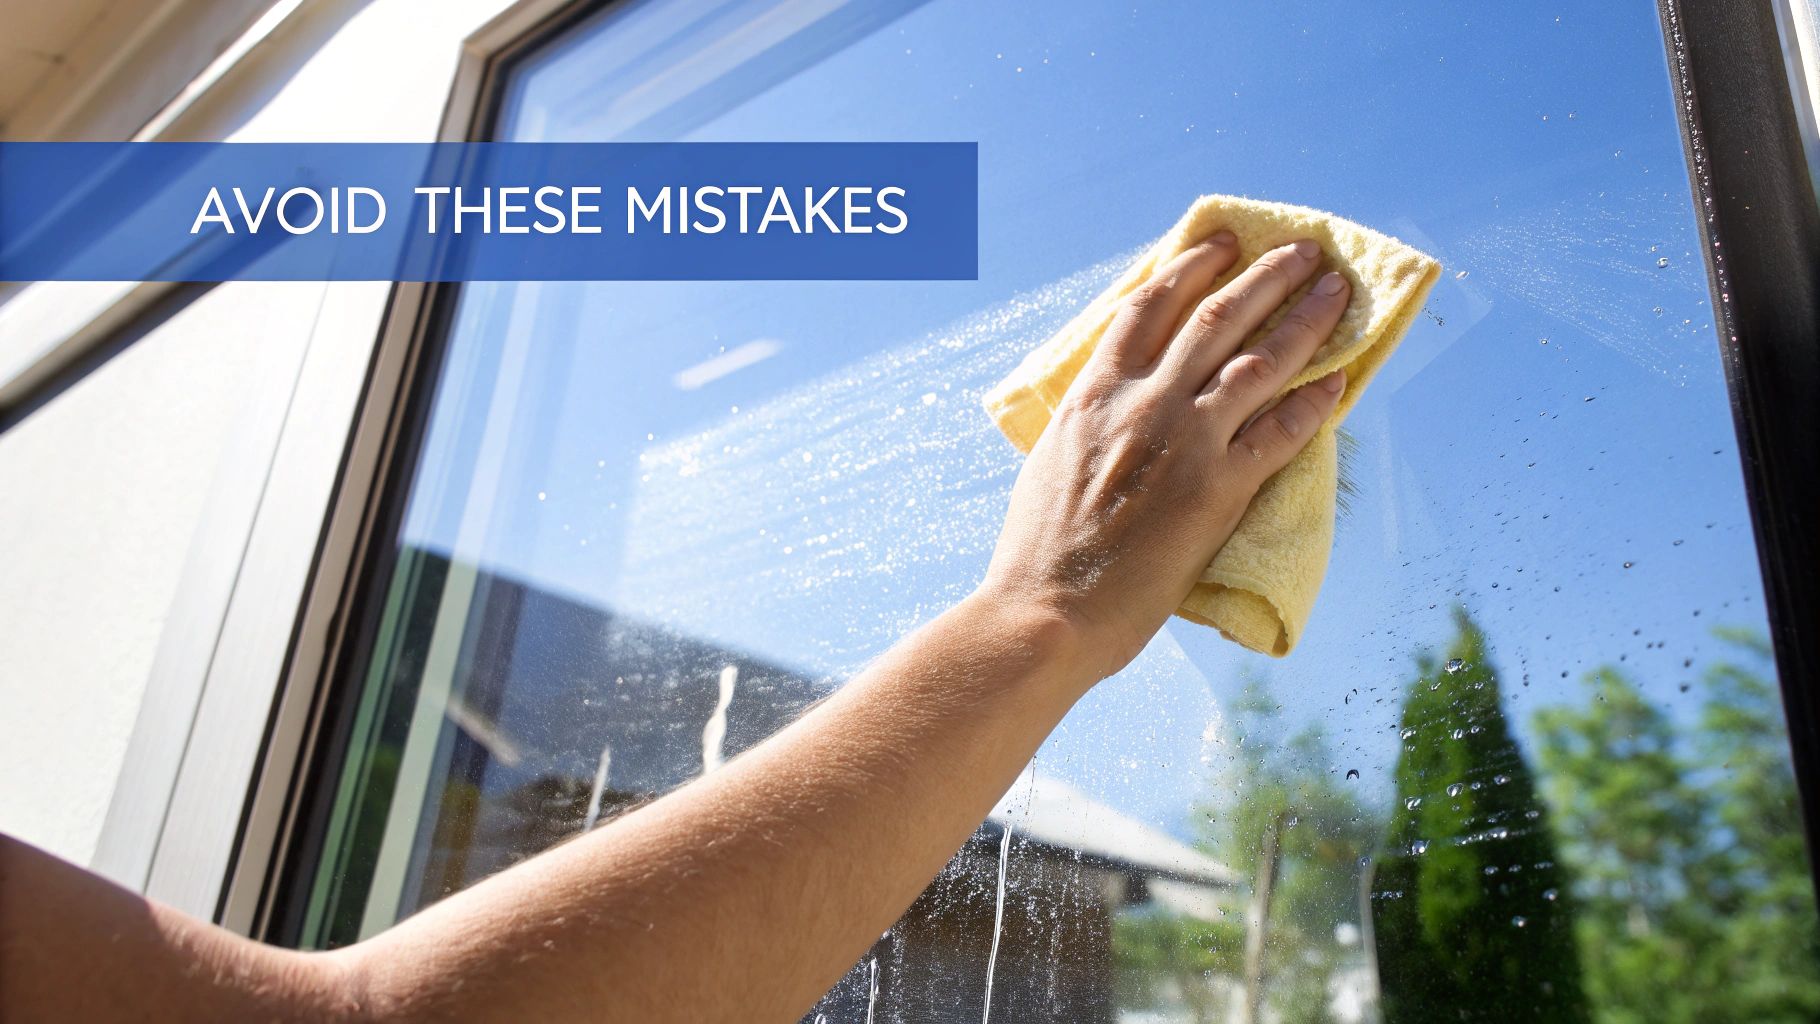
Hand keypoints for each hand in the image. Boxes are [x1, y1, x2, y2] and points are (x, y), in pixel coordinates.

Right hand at [981, 233, 1349, 683]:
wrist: (1046, 609)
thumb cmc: (1038, 552)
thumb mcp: (1051, 462)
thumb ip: (1088, 424)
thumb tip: (1105, 410)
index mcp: (1094, 394)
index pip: (1149, 308)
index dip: (1190, 268)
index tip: (1220, 244)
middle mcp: (1143, 404)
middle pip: (1215, 318)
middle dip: (1265, 277)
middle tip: (1301, 253)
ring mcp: (1185, 443)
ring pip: (1258, 362)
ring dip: (1303, 320)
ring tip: (1334, 294)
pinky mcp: (1218, 490)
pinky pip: (1280, 432)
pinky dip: (1314, 402)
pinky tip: (1340, 379)